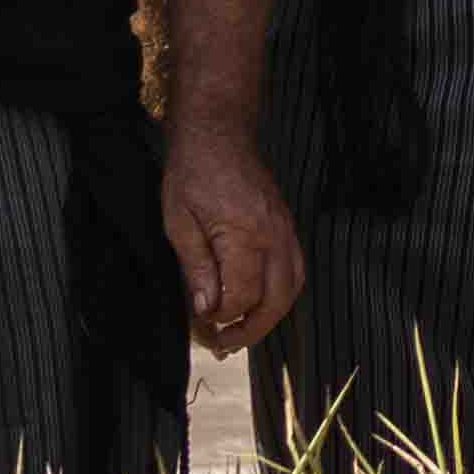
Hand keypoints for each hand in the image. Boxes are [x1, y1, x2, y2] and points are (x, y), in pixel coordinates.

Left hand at [162, 110, 303, 356]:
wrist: (219, 130)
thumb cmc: (193, 171)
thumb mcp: (179, 222)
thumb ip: (196, 269)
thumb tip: (206, 309)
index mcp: (245, 234)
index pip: (242, 296)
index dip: (220, 317)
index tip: (200, 323)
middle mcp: (274, 236)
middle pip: (277, 301)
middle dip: (252, 329)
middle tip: (225, 343)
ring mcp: (286, 230)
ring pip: (293, 288)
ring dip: (270, 316)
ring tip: (242, 329)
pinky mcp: (287, 226)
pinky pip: (294, 269)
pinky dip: (280, 293)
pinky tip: (257, 300)